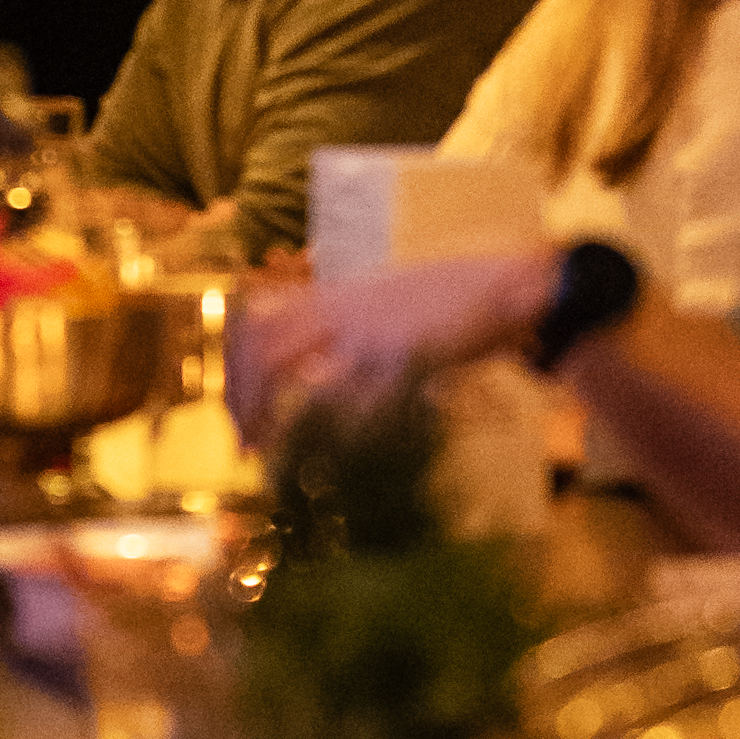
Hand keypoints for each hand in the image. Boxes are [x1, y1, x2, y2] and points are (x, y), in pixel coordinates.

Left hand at [231, 244, 559, 442]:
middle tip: (245, 446)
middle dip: (243, 400)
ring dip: (274, 418)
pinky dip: (338, 433)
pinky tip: (333, 457)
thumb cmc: (444, 299)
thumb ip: (344, 326)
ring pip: (293, 372)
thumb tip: (312, 370)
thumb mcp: (381, 301)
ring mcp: (367, 332)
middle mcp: (341, 310)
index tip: (236, 412)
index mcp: (334, 296)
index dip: (237, 372)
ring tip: (272, 457)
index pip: (257, 325)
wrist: (503, 281)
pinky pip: (356, 401)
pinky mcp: (401, 356)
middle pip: (263, 348)